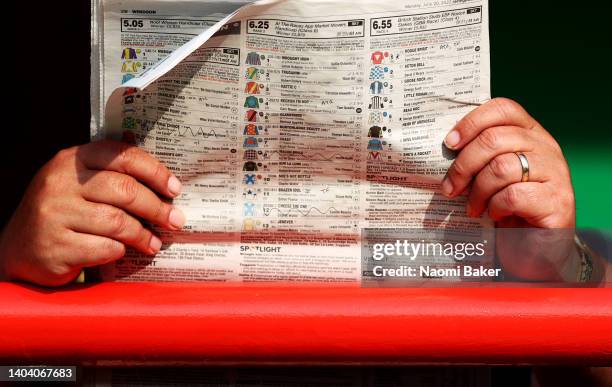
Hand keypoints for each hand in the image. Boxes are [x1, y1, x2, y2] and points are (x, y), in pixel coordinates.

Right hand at [0, 140, 184, 285]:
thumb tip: (162, 171)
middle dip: (157, 207)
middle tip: (175, 220)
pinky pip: (104, 248)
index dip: (155, 172)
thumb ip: (112, 172)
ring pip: (117, 221)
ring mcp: (54, 214)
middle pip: (125, 190)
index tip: (174, 189)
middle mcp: (60, 183)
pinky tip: (126, 252)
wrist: (20, 248)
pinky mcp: (56, 246)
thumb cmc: (64, 212)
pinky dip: (120, 251)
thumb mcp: (80, 183)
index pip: (122, 156)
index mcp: (72, 160)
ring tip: (154, 242)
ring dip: (143, 234)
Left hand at [442, 98, 575, 279]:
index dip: (471, 122)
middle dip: (464, 164)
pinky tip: (495, 215)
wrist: (537, 251)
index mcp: (531, 134)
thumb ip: (480, 157)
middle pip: (495, 138)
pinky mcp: (558, 202)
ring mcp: (556, 174)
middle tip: (450, 188)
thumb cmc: (508, 210)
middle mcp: (547, 148)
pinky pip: (514, 194)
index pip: (503, 109)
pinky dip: (496, 206)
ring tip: (473, 207)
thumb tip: (445, 147)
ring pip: (502, 166)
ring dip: (478, 190)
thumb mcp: (492, 177)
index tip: (449, 144)